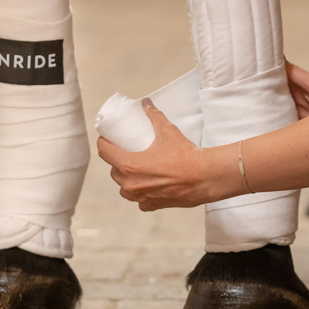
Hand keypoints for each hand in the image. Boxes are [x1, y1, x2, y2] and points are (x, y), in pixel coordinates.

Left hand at [97, 99, 219, 211]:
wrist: (205, 177)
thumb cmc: (185, 155)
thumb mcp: (167, 131)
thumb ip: (154, 116)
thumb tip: (146, 103)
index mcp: (129, 165)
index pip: (104, 152)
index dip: (103, 143)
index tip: (106, 138)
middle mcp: (131, 184)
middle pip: (113, 171)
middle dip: (116, 161)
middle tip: (124, 152)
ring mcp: (141, 196)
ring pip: (124, 188)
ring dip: (126, 179)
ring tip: (134, 169)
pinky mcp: (152, 205)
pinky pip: (139, 200)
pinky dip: (140, 194)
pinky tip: (147, 186)